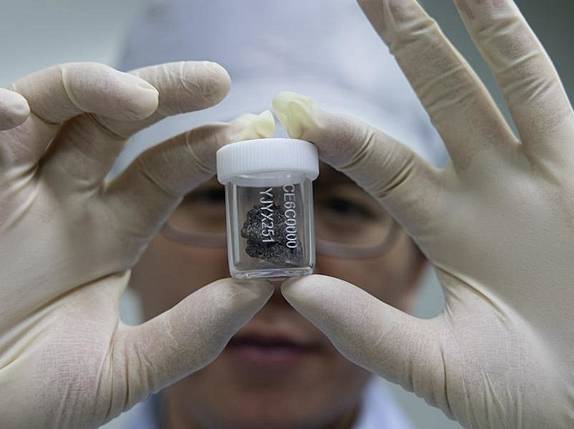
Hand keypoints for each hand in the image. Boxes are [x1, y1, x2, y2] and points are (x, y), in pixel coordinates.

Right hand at [0, 62, 273, 427]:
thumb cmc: (27, 396)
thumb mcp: (121, 367)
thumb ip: (190, 333)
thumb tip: (260, 289)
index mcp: (108, 234)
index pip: (164, 171)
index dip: (204, 147)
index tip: (250, 132)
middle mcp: (66, 200)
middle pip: (120, 125)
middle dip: (166, 96)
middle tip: (217, 82)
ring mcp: (15, 189)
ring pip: (56, 110)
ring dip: (96, 89)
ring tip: (142, 99)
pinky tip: (16, 113)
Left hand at [274, 1, 573, 426]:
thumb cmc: (532, 401)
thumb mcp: (441, 369)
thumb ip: (370, 333)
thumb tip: (296, 289)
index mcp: (453, 228)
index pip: (388, 165)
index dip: (345, 137)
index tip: (297, 109)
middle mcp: (503, 190)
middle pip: (447, 97)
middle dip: (411, 41)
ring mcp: (568, 180)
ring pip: (528, 84)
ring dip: (500, 28)